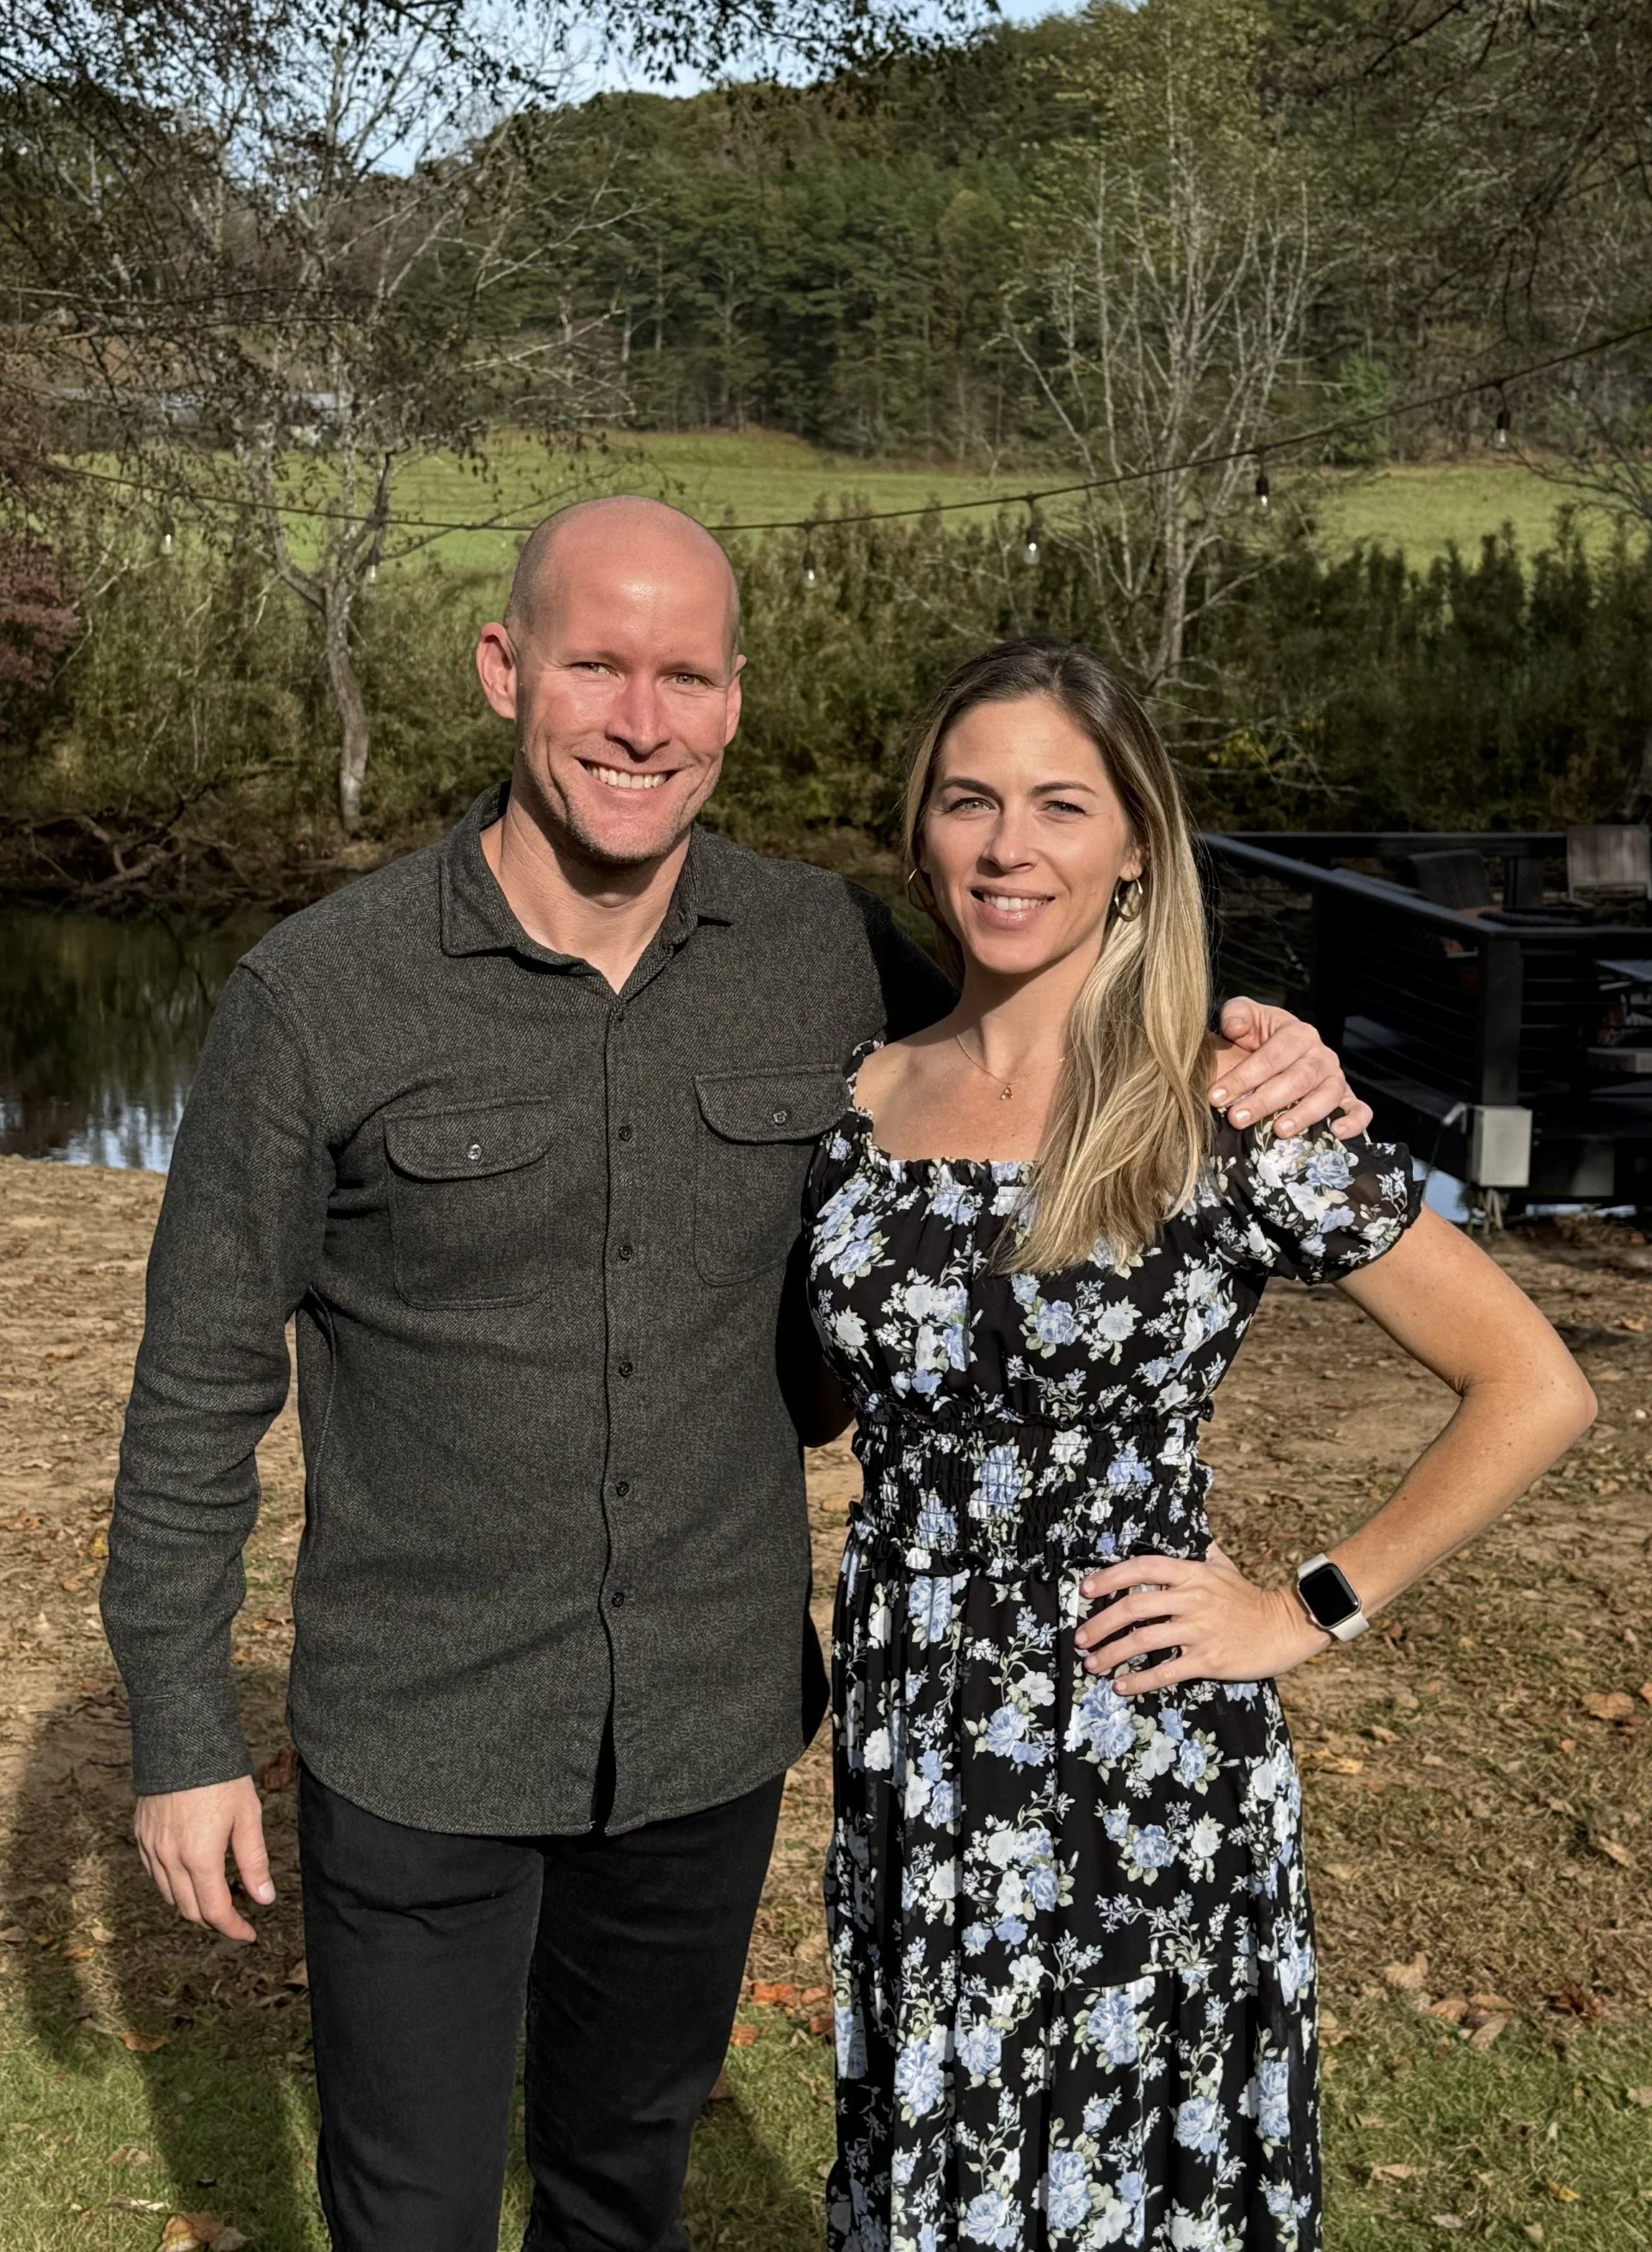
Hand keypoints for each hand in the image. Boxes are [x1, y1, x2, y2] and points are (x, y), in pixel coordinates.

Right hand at [134, 1776, 274, 1942]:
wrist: (181, 1741)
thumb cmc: (220, 1776)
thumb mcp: (248, 1816)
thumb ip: (254, 1861)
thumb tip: (264, 1899)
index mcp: (199, 1858)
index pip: (215, 1911)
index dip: (233, 1928)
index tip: (249, 1934)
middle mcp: (169, 1859)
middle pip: (190, 1910)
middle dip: (215, 1917)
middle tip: (237, 1911)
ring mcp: (151, 1848)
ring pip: (169, 1895)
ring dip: (193, 1902)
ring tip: (217, 1890)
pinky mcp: (141, 1836)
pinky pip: (154, 1874)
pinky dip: (172, 1883)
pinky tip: (190, 1871)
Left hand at [1075, 1543, 1328, 1693]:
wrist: (1285, 1627)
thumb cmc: (1250, 1599)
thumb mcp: (1224, 1568)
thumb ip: (1203, 1555)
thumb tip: (1194, 1538)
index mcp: (1192, 1574)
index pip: (1142, 1568)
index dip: (1110, 1577)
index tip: (1086, 1590)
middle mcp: (1192, 1599)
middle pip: (1134, 1606)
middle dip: (1101, 1623)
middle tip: (1081, 1637)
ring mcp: (1199, 1630)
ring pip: (1144, 1640)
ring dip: (1112, 1654)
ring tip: (1092, 1664)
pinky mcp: (1208, 1660)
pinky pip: (1166, 1671)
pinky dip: (1139, 1680)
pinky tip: (1121, 1686)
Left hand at [1208, 998, 1371, 1140]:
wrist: (1272, 1055)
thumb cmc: (1256, 1038)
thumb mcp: (1243, 1019)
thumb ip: (1236, 1014)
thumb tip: (1236, 1027)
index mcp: (1298, 1033)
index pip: (1272, 1056)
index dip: (1244, 1076)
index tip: (1217, 1096)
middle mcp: (1321, 1055)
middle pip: (1297, 1079)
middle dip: (1264, 1101)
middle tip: (1237, 1118)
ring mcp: (1335, 1078)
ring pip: (1327, 1096)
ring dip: (1303, 1115)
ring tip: (1278, 1131)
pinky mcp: (1347, 1099)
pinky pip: (1360, 1110)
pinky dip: (1353, 1122)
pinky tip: (1335, 1134)